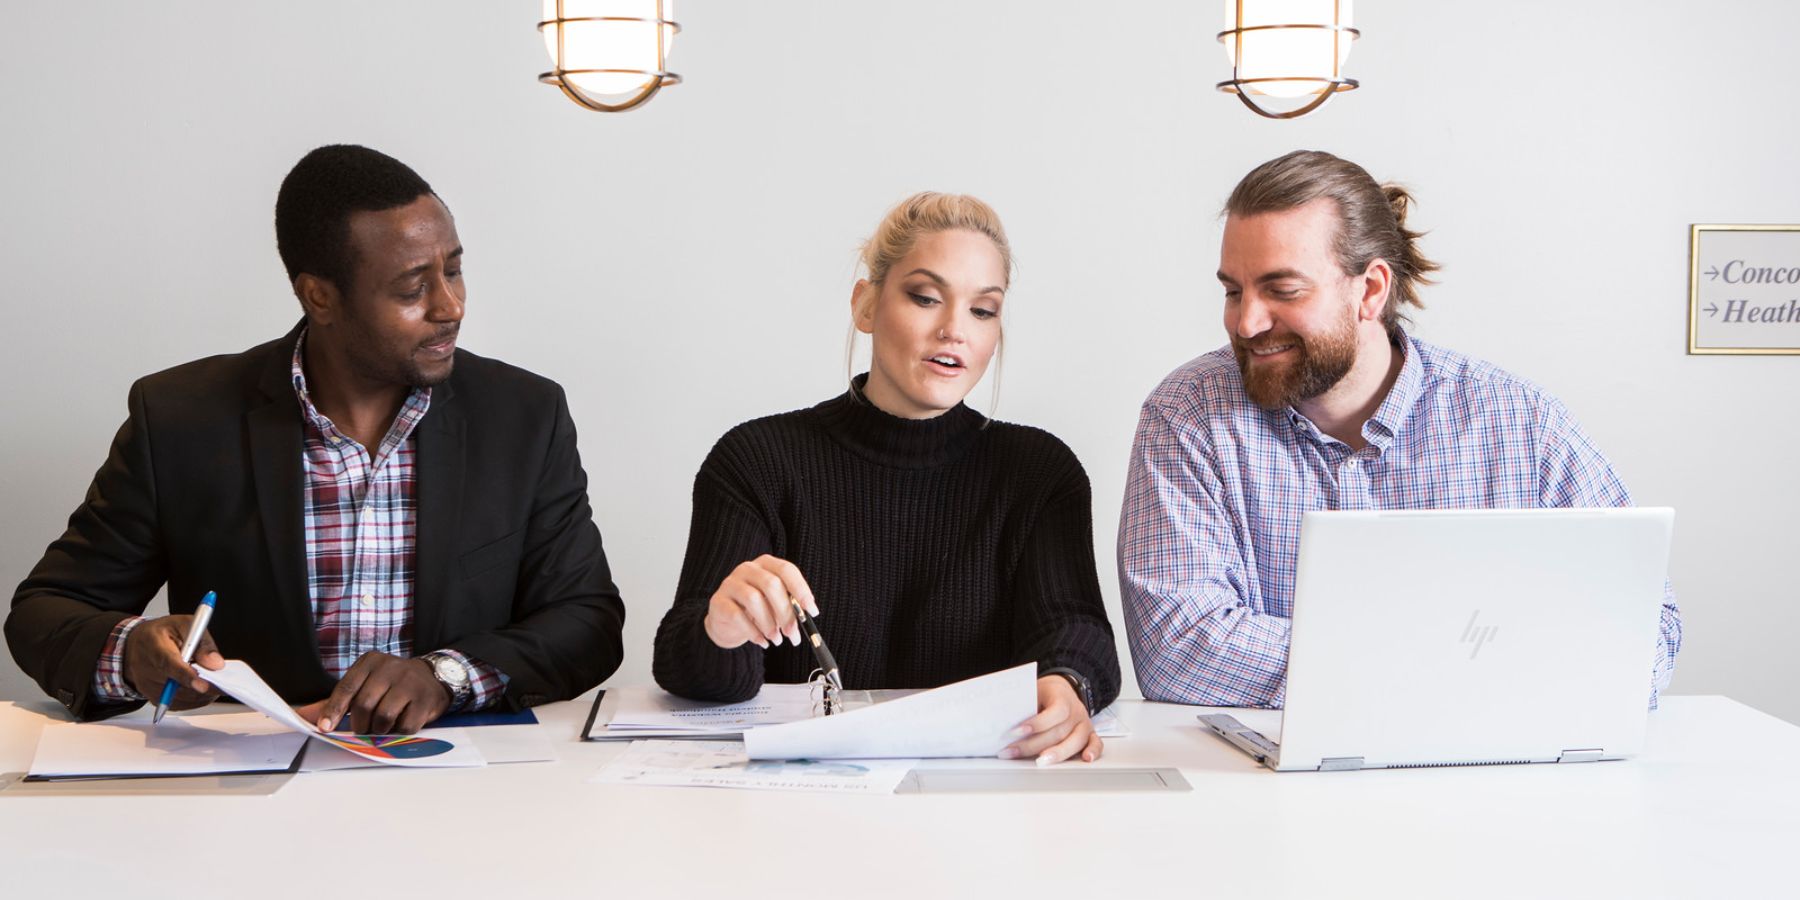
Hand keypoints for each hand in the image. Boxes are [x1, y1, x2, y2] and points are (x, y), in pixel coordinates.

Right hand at [123, 614, 223, 709]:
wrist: (136, 645)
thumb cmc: (163, 633)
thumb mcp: (186, 625)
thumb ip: (203, 643)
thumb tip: (216, 664)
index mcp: (154, 646)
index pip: (169, 664)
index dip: (186, 676)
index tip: (203, 685)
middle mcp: (145, 669)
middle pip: (177, 686)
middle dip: (203, 687)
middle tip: (224, 684)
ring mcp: (147, 686)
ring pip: (180, 698)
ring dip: (201, 694)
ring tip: (216, 684)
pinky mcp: (153, 698)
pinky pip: (178, 704)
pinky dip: (194, 699)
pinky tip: (204, 689)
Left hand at [296, 651, 448, 734]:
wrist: (432, 678)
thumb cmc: (391, 685)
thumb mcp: (364, 685)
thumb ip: (335, 701)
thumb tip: (302, 717)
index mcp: (370, 662)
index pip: (347, 687)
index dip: (334, 710)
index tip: (326, 727)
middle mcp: (390, 668)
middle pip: (364, 705)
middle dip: (360, 724)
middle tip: (363, 729)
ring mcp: (410, 682)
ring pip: (384, 716)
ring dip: (380, 729)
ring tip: (383, 726)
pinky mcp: (425, 699)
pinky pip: (405, 725)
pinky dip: (399, 732)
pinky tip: (400, 724)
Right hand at [702, 554, 818, 649]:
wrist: (727, 621)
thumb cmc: (757, 610)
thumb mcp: (776, 606)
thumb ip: (790, 609)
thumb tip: (804, 621)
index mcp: (766, 564)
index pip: (786, 570)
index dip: (801, 590)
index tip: (812, 611)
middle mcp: (748, 569)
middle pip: (771, 584)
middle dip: (785, 612)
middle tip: (793, 633)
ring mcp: (730, 583)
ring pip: (754, 599)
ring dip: (769, 624)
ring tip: (776, 639)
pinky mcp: (718, 601)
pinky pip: (737, 616)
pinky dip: (753, 632)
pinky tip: (762, 641)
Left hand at [1000, 675, 1102, 765]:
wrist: (1061, 689)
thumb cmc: (1044, 693)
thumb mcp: (1032, 691)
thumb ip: (1022, 706)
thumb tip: (1001, 720)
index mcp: (1062, 697)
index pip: (1055, 712)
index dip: (1037, 723)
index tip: (1016, 731)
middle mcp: (1076, 711)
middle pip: (1059, 732)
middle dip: (1033, 745)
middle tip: (1012, 751)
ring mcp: (1084, 724)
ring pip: (1075, 742)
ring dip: (1057, 754)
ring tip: (1040, 762)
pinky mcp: (1090, 734)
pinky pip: (1096, 744)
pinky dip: (1093, 752)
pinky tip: (1085, 760)